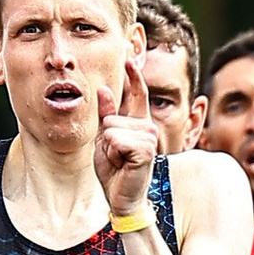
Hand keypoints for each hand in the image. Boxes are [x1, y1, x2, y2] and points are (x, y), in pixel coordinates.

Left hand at [94, 54, 162, 221]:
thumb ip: (106, 115)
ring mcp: (148, 138)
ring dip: (108, 148)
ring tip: (119, 161)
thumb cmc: (115, 171)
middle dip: (105, 139)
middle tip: (115, 156)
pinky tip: (122, 164)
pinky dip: (111, 153)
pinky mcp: (145, 150)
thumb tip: (104, 89)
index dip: (134, 75)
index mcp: (139, 124)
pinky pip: (115, 139)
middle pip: (112, 118)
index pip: (138, 93)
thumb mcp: (104, 140)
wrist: (122, 198)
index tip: (129, 56)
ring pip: (112, 128)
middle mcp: (147, 127)